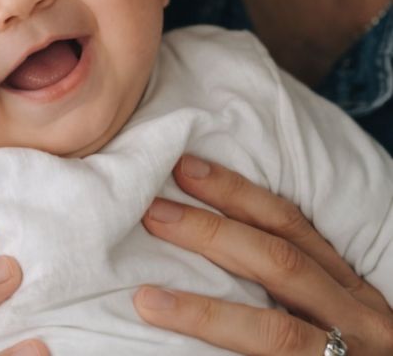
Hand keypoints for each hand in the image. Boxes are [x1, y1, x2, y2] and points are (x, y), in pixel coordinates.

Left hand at [133, 155, 392, 353]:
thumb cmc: (344, 348)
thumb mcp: (331, 310)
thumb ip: (283, 278)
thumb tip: (201, 235)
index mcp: (348, 287)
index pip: (290, 225)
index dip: (237, 193)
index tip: (186, 168)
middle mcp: (356, 318)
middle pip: (280, 263)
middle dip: (213, 234)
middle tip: (154, 213)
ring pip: (275, 331)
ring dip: (205, 313)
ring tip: (148, 300)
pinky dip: (223, 354)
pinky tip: (176, 349)